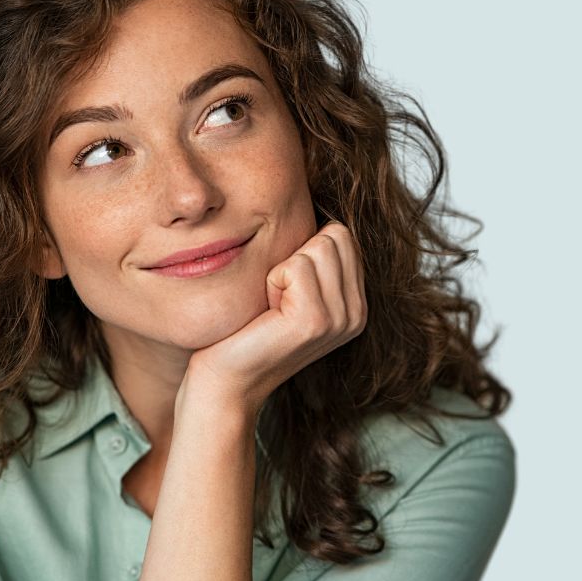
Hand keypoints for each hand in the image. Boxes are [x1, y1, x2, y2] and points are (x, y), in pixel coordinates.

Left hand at [180, 220, 367, 417]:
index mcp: (355, 303)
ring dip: (281, 269)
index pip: (342, 235)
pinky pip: (295, 265)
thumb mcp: (288, 289)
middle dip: (294, 256)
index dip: (303, 250)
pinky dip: (271, 280)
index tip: (284, 289)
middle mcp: (356, 313)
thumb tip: (311, 200)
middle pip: (334, 235)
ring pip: (316, 246)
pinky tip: (266, 313)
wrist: (224, 381)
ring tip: (271, 306)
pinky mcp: (314, 321)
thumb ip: (313, 259)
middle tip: (275, 297)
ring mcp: (340, 319)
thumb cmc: (246, 328)